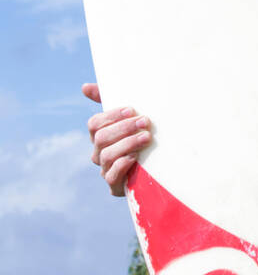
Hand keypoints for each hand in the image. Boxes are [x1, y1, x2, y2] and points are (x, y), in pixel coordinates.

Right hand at [82, 83, 150, 197]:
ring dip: (128, 144)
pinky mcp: (115, 186)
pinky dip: (123, 165)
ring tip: (146, 137)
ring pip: (107, 156)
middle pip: (101, 138)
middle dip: (124, 128)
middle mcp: (99, 153)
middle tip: (145, 122)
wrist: (155, 168)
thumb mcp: (127, 117)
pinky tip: (136, 157)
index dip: (111, 116)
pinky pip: (111, 177)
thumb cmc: (138, 136)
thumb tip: (84, 87)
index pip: (94, 124)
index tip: (132, 110)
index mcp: (99, 136)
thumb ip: (106, 100)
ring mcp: (105, 170)